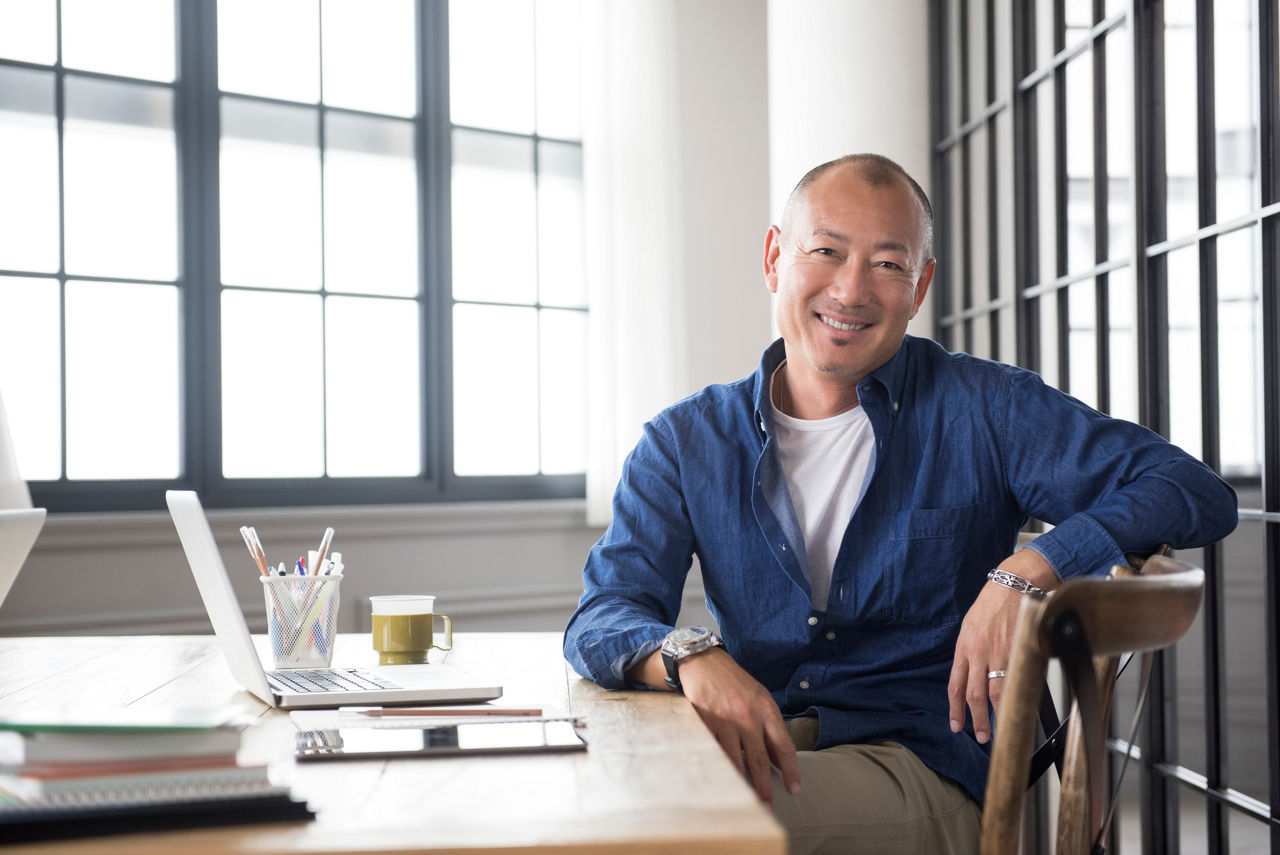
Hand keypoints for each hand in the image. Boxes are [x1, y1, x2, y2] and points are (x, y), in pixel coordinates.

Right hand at [679, 649, 801, 804]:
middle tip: (768, 804)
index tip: (794, 788)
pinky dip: (720, 767)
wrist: (704, 663)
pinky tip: (723, 780)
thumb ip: (770, 726)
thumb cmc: (734, 682)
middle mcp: (748, 716)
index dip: (791, 770)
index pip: (784, 745)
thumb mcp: (759, 698)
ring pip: (736, 760)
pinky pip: (715, 752)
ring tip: (746, 799)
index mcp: (766, 708)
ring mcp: (726, 721)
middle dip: (765, 786)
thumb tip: (780, 759)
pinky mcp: (706, 724)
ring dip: (742, 783)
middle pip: (760, 759)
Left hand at [948, 552, 1056, 743]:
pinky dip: (1018, 697)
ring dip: (996, 716)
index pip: (956, 685)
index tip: (956, 725)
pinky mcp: (1020, 652)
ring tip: (998, 731)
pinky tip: (1019, 708)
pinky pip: (1017, 681)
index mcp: (964, 647)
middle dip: (975, 720)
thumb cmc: (995, 602)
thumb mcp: (972, 626)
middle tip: (979, 736)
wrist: (1016, 584)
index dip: (955, 708)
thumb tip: (976, 675)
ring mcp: (1000, 654)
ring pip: (996, 693)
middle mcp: (978, 653)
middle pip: (974, 695)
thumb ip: (971, 651)